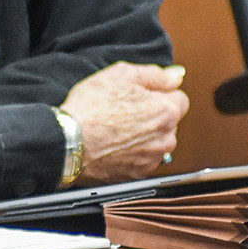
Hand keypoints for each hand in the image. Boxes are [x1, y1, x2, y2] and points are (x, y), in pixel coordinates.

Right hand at [63, 62, 188, 185]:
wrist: (68, 142)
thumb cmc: (90, 109)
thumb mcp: (120, 75)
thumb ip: (154, 74)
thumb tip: (175, 75)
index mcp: (166, 111)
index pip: (179, 98)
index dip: (158, 93)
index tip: (140, 95)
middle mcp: (166, 138)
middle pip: (168, 122)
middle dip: (152, 115)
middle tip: (124, 110)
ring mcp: (152, 159)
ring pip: (156, 142)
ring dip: (143, 136)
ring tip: (115, 129)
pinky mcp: (137, 174)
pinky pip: (141, 160)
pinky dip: (131, 153)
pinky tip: (112, 144)